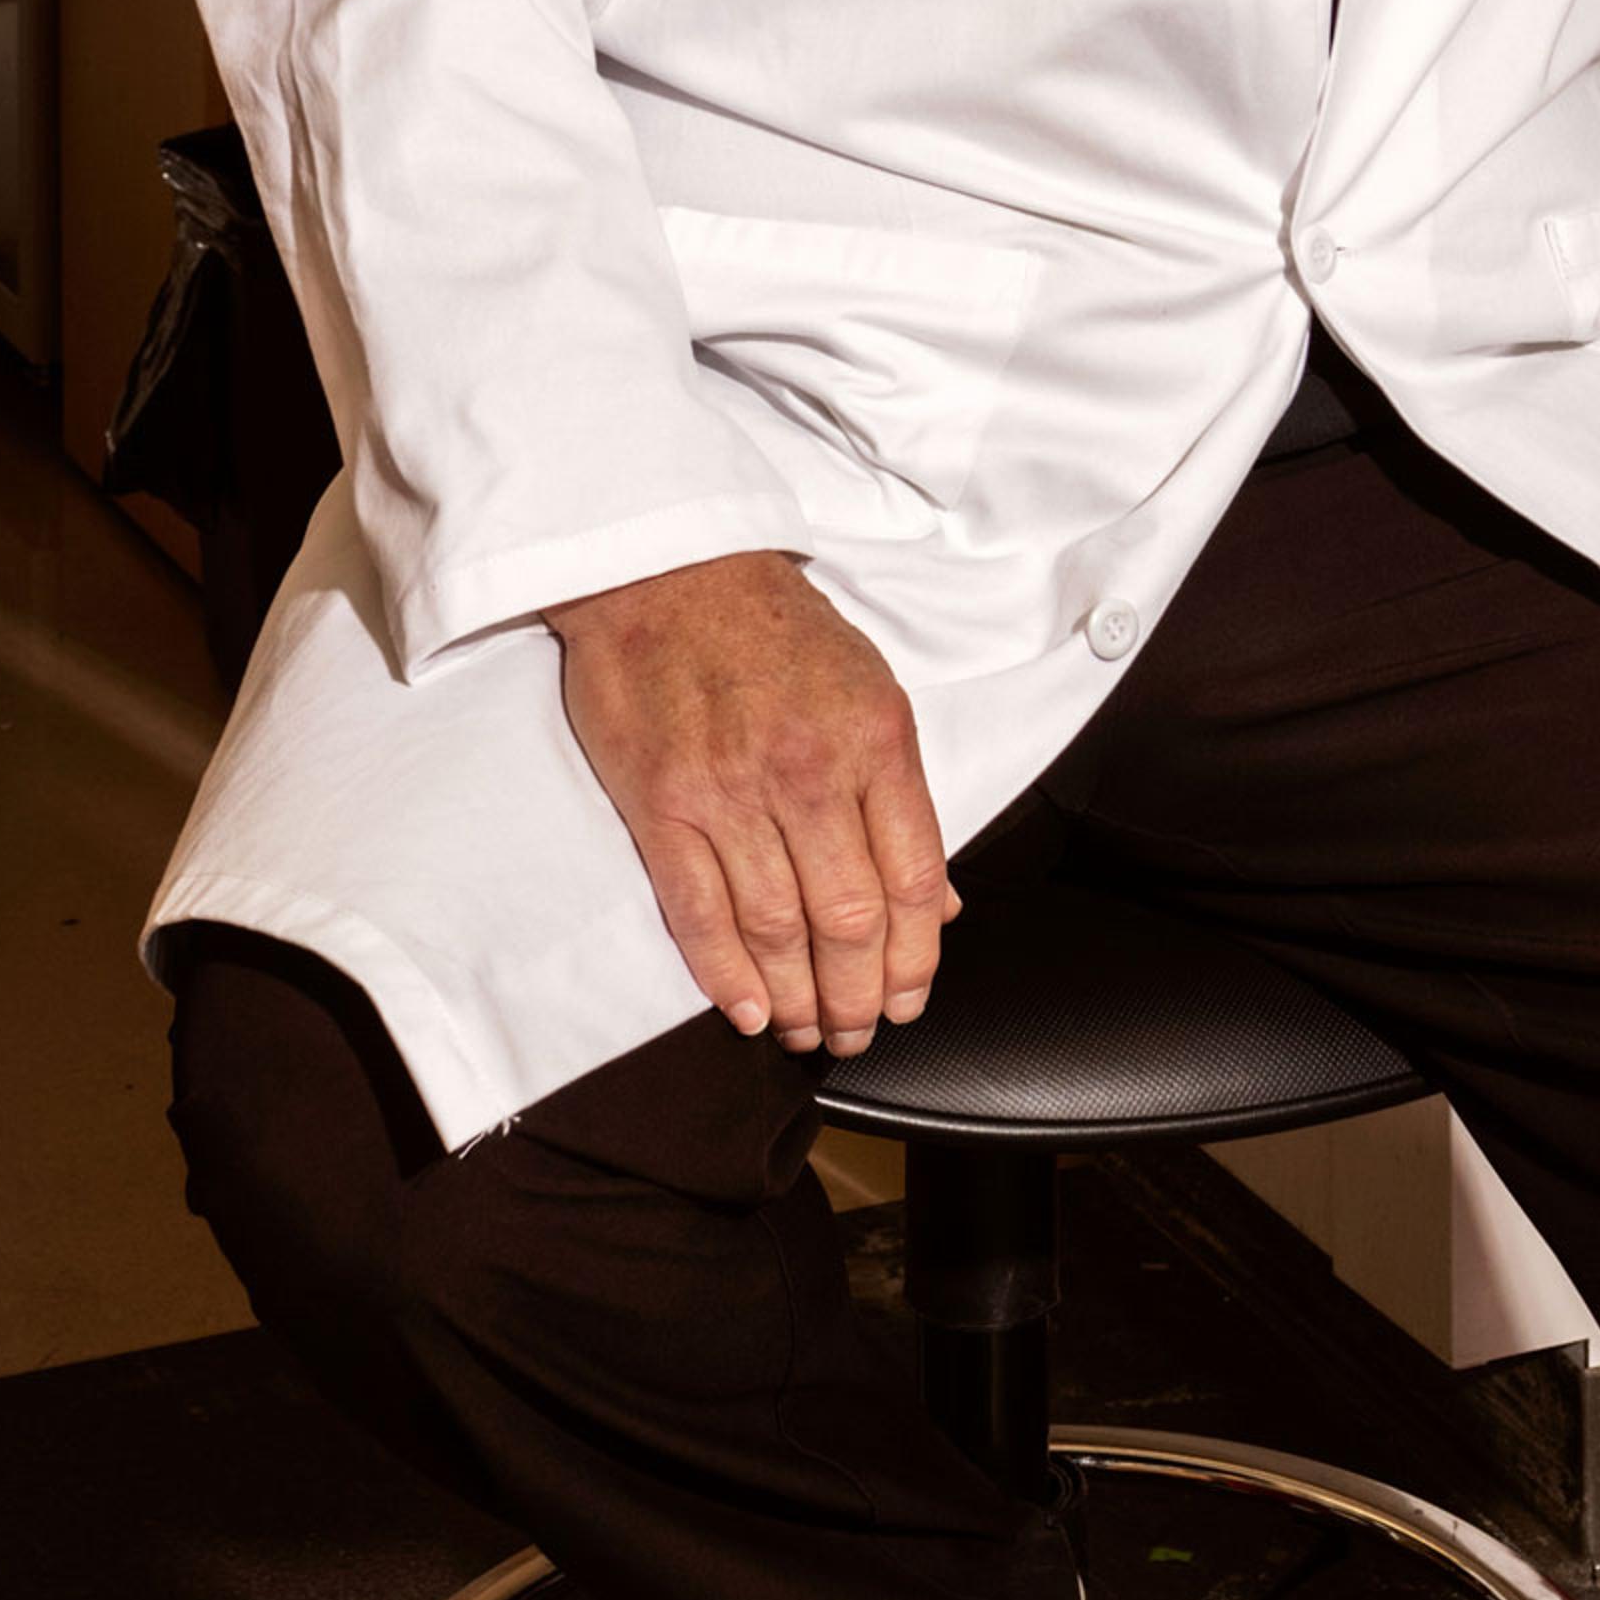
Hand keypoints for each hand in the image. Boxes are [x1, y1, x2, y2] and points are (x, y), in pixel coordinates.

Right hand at [547, 550, 953, 1054]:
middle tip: (861, 1030)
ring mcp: (729, 791)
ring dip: (800, 999)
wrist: (668, 568)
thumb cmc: (772, 625)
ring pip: (778, 928)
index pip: (912, 879)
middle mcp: (806, 771)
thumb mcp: (869, 689)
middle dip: (862, 995)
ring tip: (811, 1031)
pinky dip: (726, 973)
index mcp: (873, 739)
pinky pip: (699, 910)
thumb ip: (901, 795)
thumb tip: (937, 894)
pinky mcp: (662, 804)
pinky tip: (749, 1009)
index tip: (913, 995)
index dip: (917, 957)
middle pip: (849, 920)